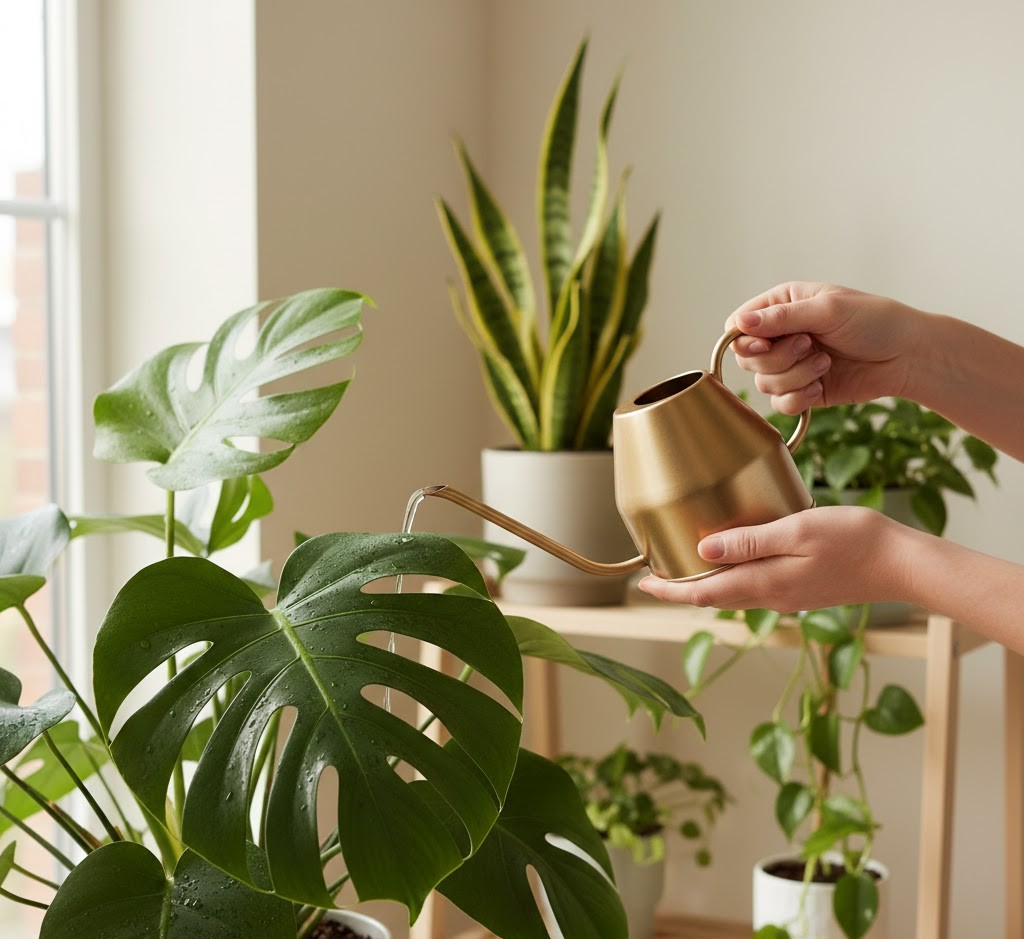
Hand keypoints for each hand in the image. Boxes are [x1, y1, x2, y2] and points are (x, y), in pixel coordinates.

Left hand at [637, 506, 913, 612]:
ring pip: (734, 595)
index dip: (670, 591)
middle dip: (682, 591)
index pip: (704, 594)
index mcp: (765, 583)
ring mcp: (789, 595)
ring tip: (685, 571)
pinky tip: (734, 563)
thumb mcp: (798, 530)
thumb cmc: (855, 541)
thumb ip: (750, 541)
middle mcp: (772, 596)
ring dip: (706, 588)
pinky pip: (755, 589)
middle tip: (654, 579)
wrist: (903, 565)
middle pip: (714, 598)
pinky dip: (732, 581)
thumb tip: (703, 551)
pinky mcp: (803, 590)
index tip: (643, 585)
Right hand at [726, 282, 924, 414]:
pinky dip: (799, 399)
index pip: (739, 325)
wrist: (909, 356)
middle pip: (747, 358)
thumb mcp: (828, 310)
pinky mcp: (803, 390)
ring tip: (825, 364)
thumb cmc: (876, 321)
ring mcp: (791, 365)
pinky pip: (780, 404)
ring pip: (764, 383)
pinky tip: (821, 386)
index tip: (764, 344)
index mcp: (783, 306)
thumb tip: (739, 323)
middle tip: (810, 346)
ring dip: (795, 377)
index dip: (745, 340)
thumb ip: (781, 317)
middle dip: (778, 358)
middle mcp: (782, 335)